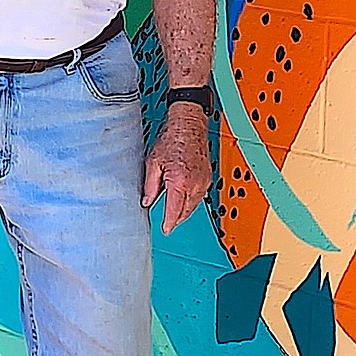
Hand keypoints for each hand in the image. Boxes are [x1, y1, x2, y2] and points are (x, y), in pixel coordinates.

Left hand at [141, 103, 211, 234]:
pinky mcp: (207, 178)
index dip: (169, 223)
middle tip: (167, 223)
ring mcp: (203, 181)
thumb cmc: (172, 140)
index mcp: (179, 181)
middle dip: (176, 219)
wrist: (189, 126)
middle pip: (186, 212)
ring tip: (173, 212)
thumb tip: (147, 201)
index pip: (174, 211)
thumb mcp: (153, 163)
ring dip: (184, 211)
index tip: (165, 229)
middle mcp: (194, 184)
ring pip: (194, 206)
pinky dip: (191, 201)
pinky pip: (199, 196)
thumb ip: (150, 185)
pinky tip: (183, 199)